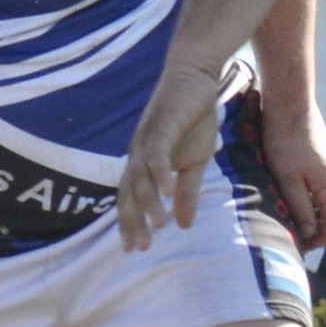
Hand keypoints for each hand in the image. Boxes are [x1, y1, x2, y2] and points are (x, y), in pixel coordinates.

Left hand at [116, 61, 229, 251]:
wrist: (195, 77)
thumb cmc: (193, 119)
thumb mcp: (196, 162)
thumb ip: (188, 192)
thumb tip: (184, 225)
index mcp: (143, 162)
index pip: (130, 198)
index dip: (129, 223)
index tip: (133, 249)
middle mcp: (138, 153)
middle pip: (129, 192)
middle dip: (133, 221)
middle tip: (140, 247)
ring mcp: (147, 139)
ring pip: (141, 177)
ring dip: (149, 202)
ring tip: (159, 226)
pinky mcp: (161, 126)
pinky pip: (157, 154)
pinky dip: (161, 173)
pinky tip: (168, 192)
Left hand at [258, 104, 325, 251]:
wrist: (290, 105)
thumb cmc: (284, 142)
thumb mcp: (287, 180)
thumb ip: (300, 208)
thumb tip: (308, 232)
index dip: (323, 238)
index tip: (304, 245)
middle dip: (324, 230)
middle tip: (302, 238)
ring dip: (321, 215)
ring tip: (299, 222)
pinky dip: (320, 201)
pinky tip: (302, 200)